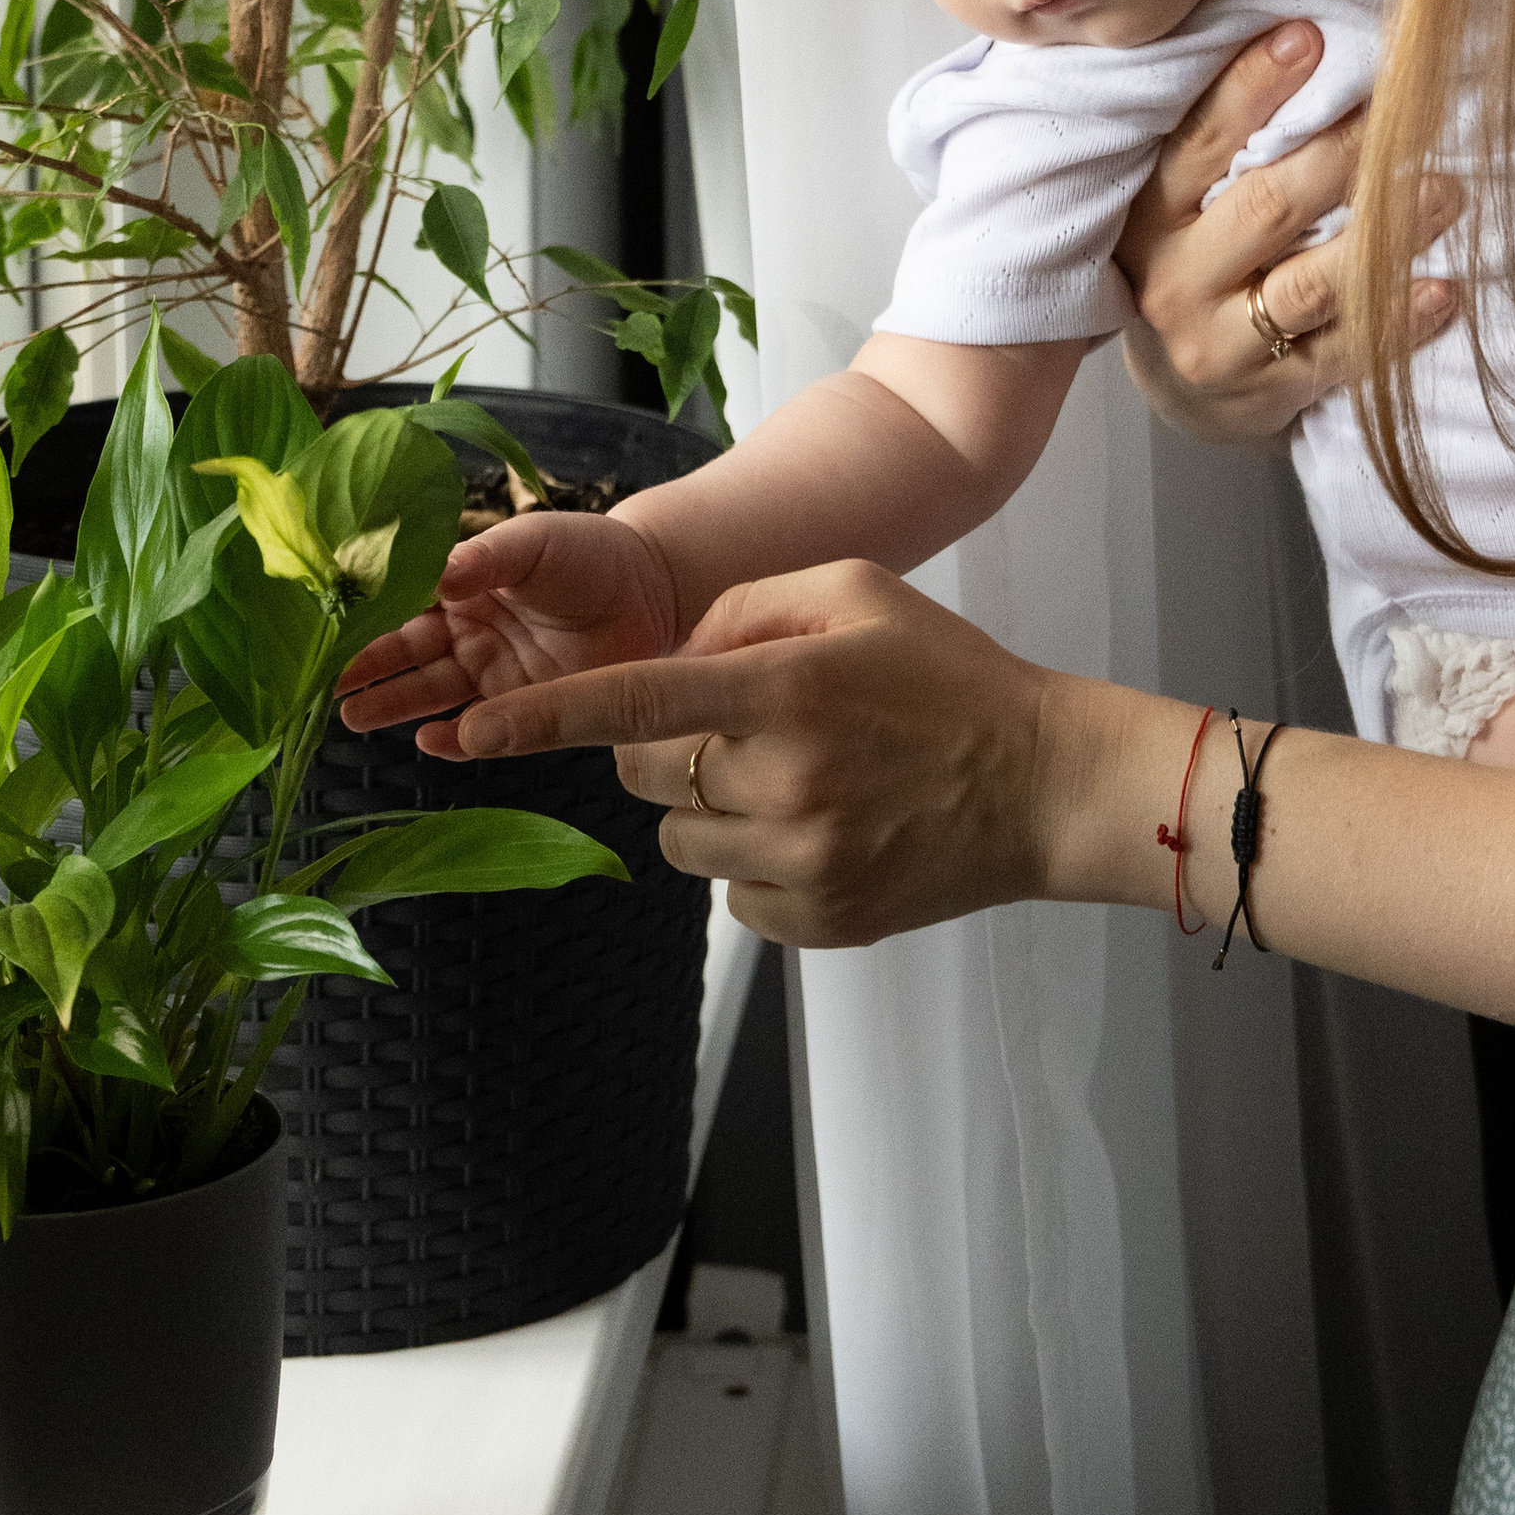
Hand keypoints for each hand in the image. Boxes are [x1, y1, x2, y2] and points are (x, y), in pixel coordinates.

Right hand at [337, 506, 681, 735]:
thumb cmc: (590, 552)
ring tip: (351, 714)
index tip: (324, 626)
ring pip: (431, 690)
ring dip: (392, 702)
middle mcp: (467, 630)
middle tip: (325, 683)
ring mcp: (493, 671)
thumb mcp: (533, 542)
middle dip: (365, 667)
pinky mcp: (525, 706)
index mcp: (461, 585)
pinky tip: (428, 740)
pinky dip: (454, 738)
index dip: (364, 615)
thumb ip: (484, 558)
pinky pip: (481, 728)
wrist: (655, 588)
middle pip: (405, 652)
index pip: (400, 601)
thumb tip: (434, 570)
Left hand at [420, 556, 1133, 947]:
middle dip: (671, 745)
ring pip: (682, 839)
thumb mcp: (858, 593)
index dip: (541, 720)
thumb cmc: (949, 677)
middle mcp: (782, 780)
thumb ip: (749, 604)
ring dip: (715, 806)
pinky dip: (758, 862)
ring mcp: (801, 860)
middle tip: (752, 725)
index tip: (470, 734)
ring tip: (805, 780)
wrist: (1044, 784)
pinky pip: (732, 895)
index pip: (634, 699)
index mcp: (785, 689)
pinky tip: (828, 830)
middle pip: (648, 773)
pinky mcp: (818, 921)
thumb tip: (673, 649)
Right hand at [1112, 21, 1461, 441]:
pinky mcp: (1264, 395)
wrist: (1185, 385)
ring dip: (1386, 236)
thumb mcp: (1191, 199)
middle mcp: (1174, 277)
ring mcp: (1216, 343)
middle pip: (1267, 207)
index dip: (1254, 87)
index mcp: (1151, 210)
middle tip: (1413, 115)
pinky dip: (1398, 321)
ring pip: (1309, 285)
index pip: (1200, 140)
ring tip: (1447, 192)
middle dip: (1345, 155)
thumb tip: (1315, 38)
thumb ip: (1235, 138)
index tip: (1311, 37)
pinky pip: (1342, 356)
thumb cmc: (1205, 258)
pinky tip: (1444, 291)